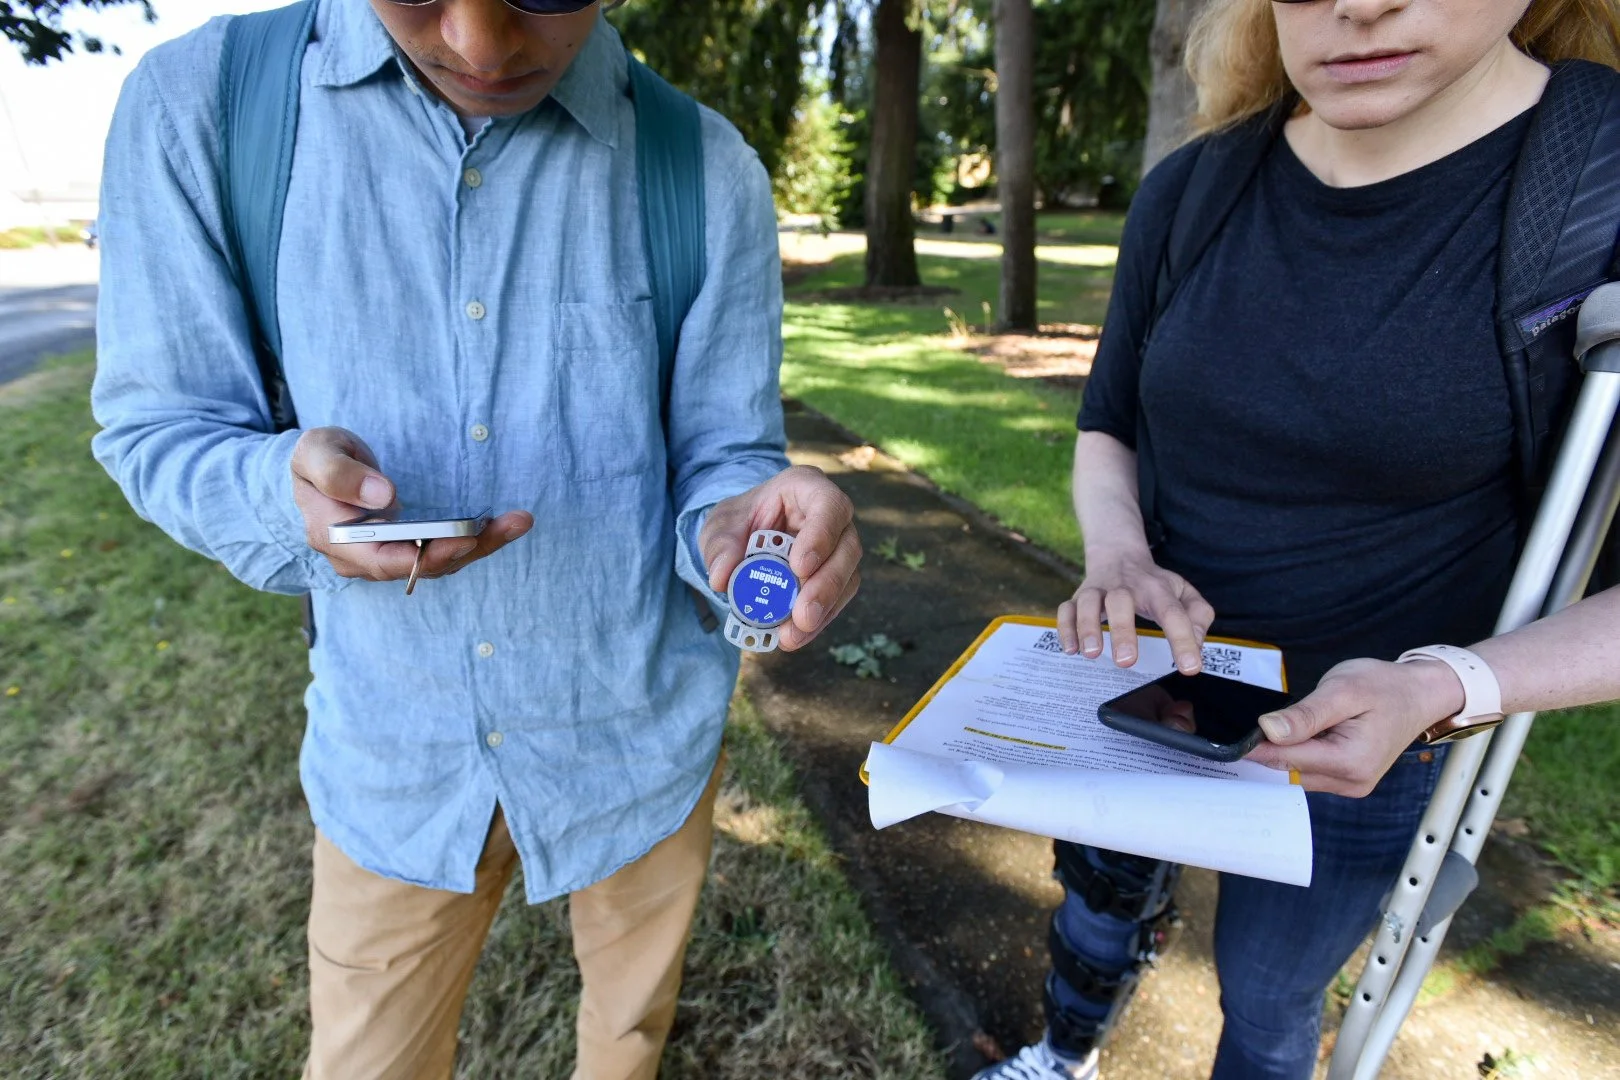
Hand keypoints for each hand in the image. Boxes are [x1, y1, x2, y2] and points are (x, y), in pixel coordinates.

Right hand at [291, 427, 532, 582]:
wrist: (319, 469)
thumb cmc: (316, 460)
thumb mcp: (314, 453)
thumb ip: (338, 473)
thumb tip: (383, 496)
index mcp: (337, 539)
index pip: (384, 561)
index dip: (426, 555)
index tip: (464, 537)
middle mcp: (364, 559)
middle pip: (421, 566)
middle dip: (467, 548)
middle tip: (508, 525)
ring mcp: (388, 556)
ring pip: (439, 561)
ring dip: (481, 544)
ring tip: (518, 521)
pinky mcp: (408, 547)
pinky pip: (444, 549)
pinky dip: (476, 538)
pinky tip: (506, 523)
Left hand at [700, 465, 860, 651]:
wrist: (748, 534)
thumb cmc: (741, 520)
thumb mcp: (721, 525)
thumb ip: (720, 546)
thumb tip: (722, 578)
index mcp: (807, 487)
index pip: (828, 505)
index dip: (821, 536)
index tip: (800, 568)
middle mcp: (834, 516)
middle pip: (847, 547)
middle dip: (826, 585)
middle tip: (803, 615)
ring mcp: (840, 546)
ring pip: (849, 577)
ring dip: (824, 610)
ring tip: (793, 635)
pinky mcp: (838, 575)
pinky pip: (837, 599)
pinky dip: (817, 621)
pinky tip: (796, 637)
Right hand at [1055, 548, 1213, 673]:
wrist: (1118, 554)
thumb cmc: (1153, 583)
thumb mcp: (1183, 591)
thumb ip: (1198, 616)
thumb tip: (1197, 645)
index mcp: (1156, 589)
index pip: (1173, 613)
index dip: (1183, 640)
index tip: (1190, 667)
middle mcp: (1125, 587)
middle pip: (1121, 601)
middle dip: (1122, 631)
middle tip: (1127, 661)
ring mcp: (1098, 591)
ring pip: (1087, 603)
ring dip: (1087, 627)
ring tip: (1092, 653)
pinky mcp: (1077, 598)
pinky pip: (1065, 610)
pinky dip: (1065, 628)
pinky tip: (1071, 649)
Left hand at [1246, 657, 1465, 795]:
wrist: (1419, 694)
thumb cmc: (1385, 686)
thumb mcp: (1343, 690)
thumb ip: (1306, 714)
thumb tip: (1268, 730)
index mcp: (1351, 762)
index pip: (1287, 759)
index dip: (1255, 748)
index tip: (1226, 741)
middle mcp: (1351, 782)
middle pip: (1290, 771)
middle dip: (1267, 752)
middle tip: (1241, 732)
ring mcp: (1351, 784)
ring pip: (1297, 774)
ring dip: (1282, 754)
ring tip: (1273, 730)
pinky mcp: (1348, 780)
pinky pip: (1310, 772)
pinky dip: (1297, 756)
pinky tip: (1292, 737)